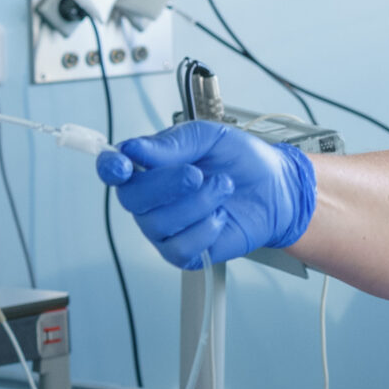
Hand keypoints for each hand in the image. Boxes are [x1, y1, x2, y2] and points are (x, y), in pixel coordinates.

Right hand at [97, 122, 316, 268]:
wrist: (276, 190)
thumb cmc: (242, 161)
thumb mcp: (212, 137)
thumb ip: (174, 143)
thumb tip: (136, 149)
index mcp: (151, 165)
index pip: (114, 168)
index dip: (111, 167)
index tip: (123, 164)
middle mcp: (151, 198)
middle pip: (132, 198)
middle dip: (167, 184)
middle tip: (198, 174)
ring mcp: (165, 227)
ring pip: (157, 223)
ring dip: (197, 204)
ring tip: (222, 189)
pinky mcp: (184, 251)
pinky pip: (179, 248)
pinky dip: (205, 229)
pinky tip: (220, 216)